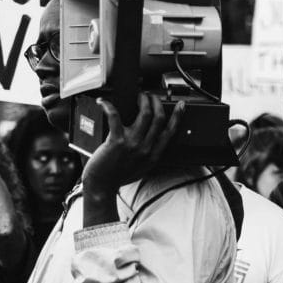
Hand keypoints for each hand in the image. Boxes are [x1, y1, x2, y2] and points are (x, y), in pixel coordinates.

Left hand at [82, 93, 183, 224]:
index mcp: (153, 155)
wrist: (102, 186)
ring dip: (143, 101)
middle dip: (157, 102)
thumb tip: (151, 140)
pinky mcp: (116, 141)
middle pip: (159, 118)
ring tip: (139, 97)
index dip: (177, 116)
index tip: (180, 105)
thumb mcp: (142, 168)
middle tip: (151, 97)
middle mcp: (145, 148)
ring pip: (145, 114)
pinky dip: (109, 106)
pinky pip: (115, 117)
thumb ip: (148, 154)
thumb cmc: (118, 177)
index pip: (170, 131)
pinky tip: (104, 102)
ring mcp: (132, 144)